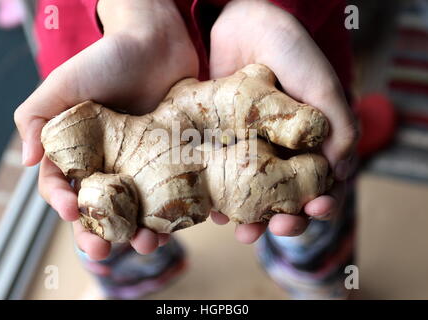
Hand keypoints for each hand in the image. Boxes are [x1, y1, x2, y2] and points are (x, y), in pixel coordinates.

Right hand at [14, 0, 197, 259]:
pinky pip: (172, 191)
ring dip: (141, 230)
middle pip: (103, 208)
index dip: (65, 203)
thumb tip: (29, 161)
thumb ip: (37, 119)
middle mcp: (110, 163)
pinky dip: (175, 212)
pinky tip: (178, 225)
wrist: (155, 40)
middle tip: (106, 249)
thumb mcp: (62, 83)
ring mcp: (143, 164)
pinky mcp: (172, 161)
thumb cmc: (105, 59)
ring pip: (140, 208)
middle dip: (102, 232)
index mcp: (80, 152)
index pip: (65, 187)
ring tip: (148, 242)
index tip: (73, 213)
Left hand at [209, 0, 358, 242]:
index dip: (321, 202)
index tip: (315, 211)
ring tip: (243, 231)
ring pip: (252, 193)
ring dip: (251, 217)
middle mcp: (281, 149)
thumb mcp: (320, 85)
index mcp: (311, 140)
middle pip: (286, 196)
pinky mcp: (222, 143)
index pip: (321, 182)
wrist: (244, 23)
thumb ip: (338, 126)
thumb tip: (342, 174)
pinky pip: (221, 176)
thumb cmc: (290, 50)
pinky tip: (215, 211)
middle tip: (279, 226)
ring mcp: (250, 148)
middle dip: (285, 217)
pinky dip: (220, 197)